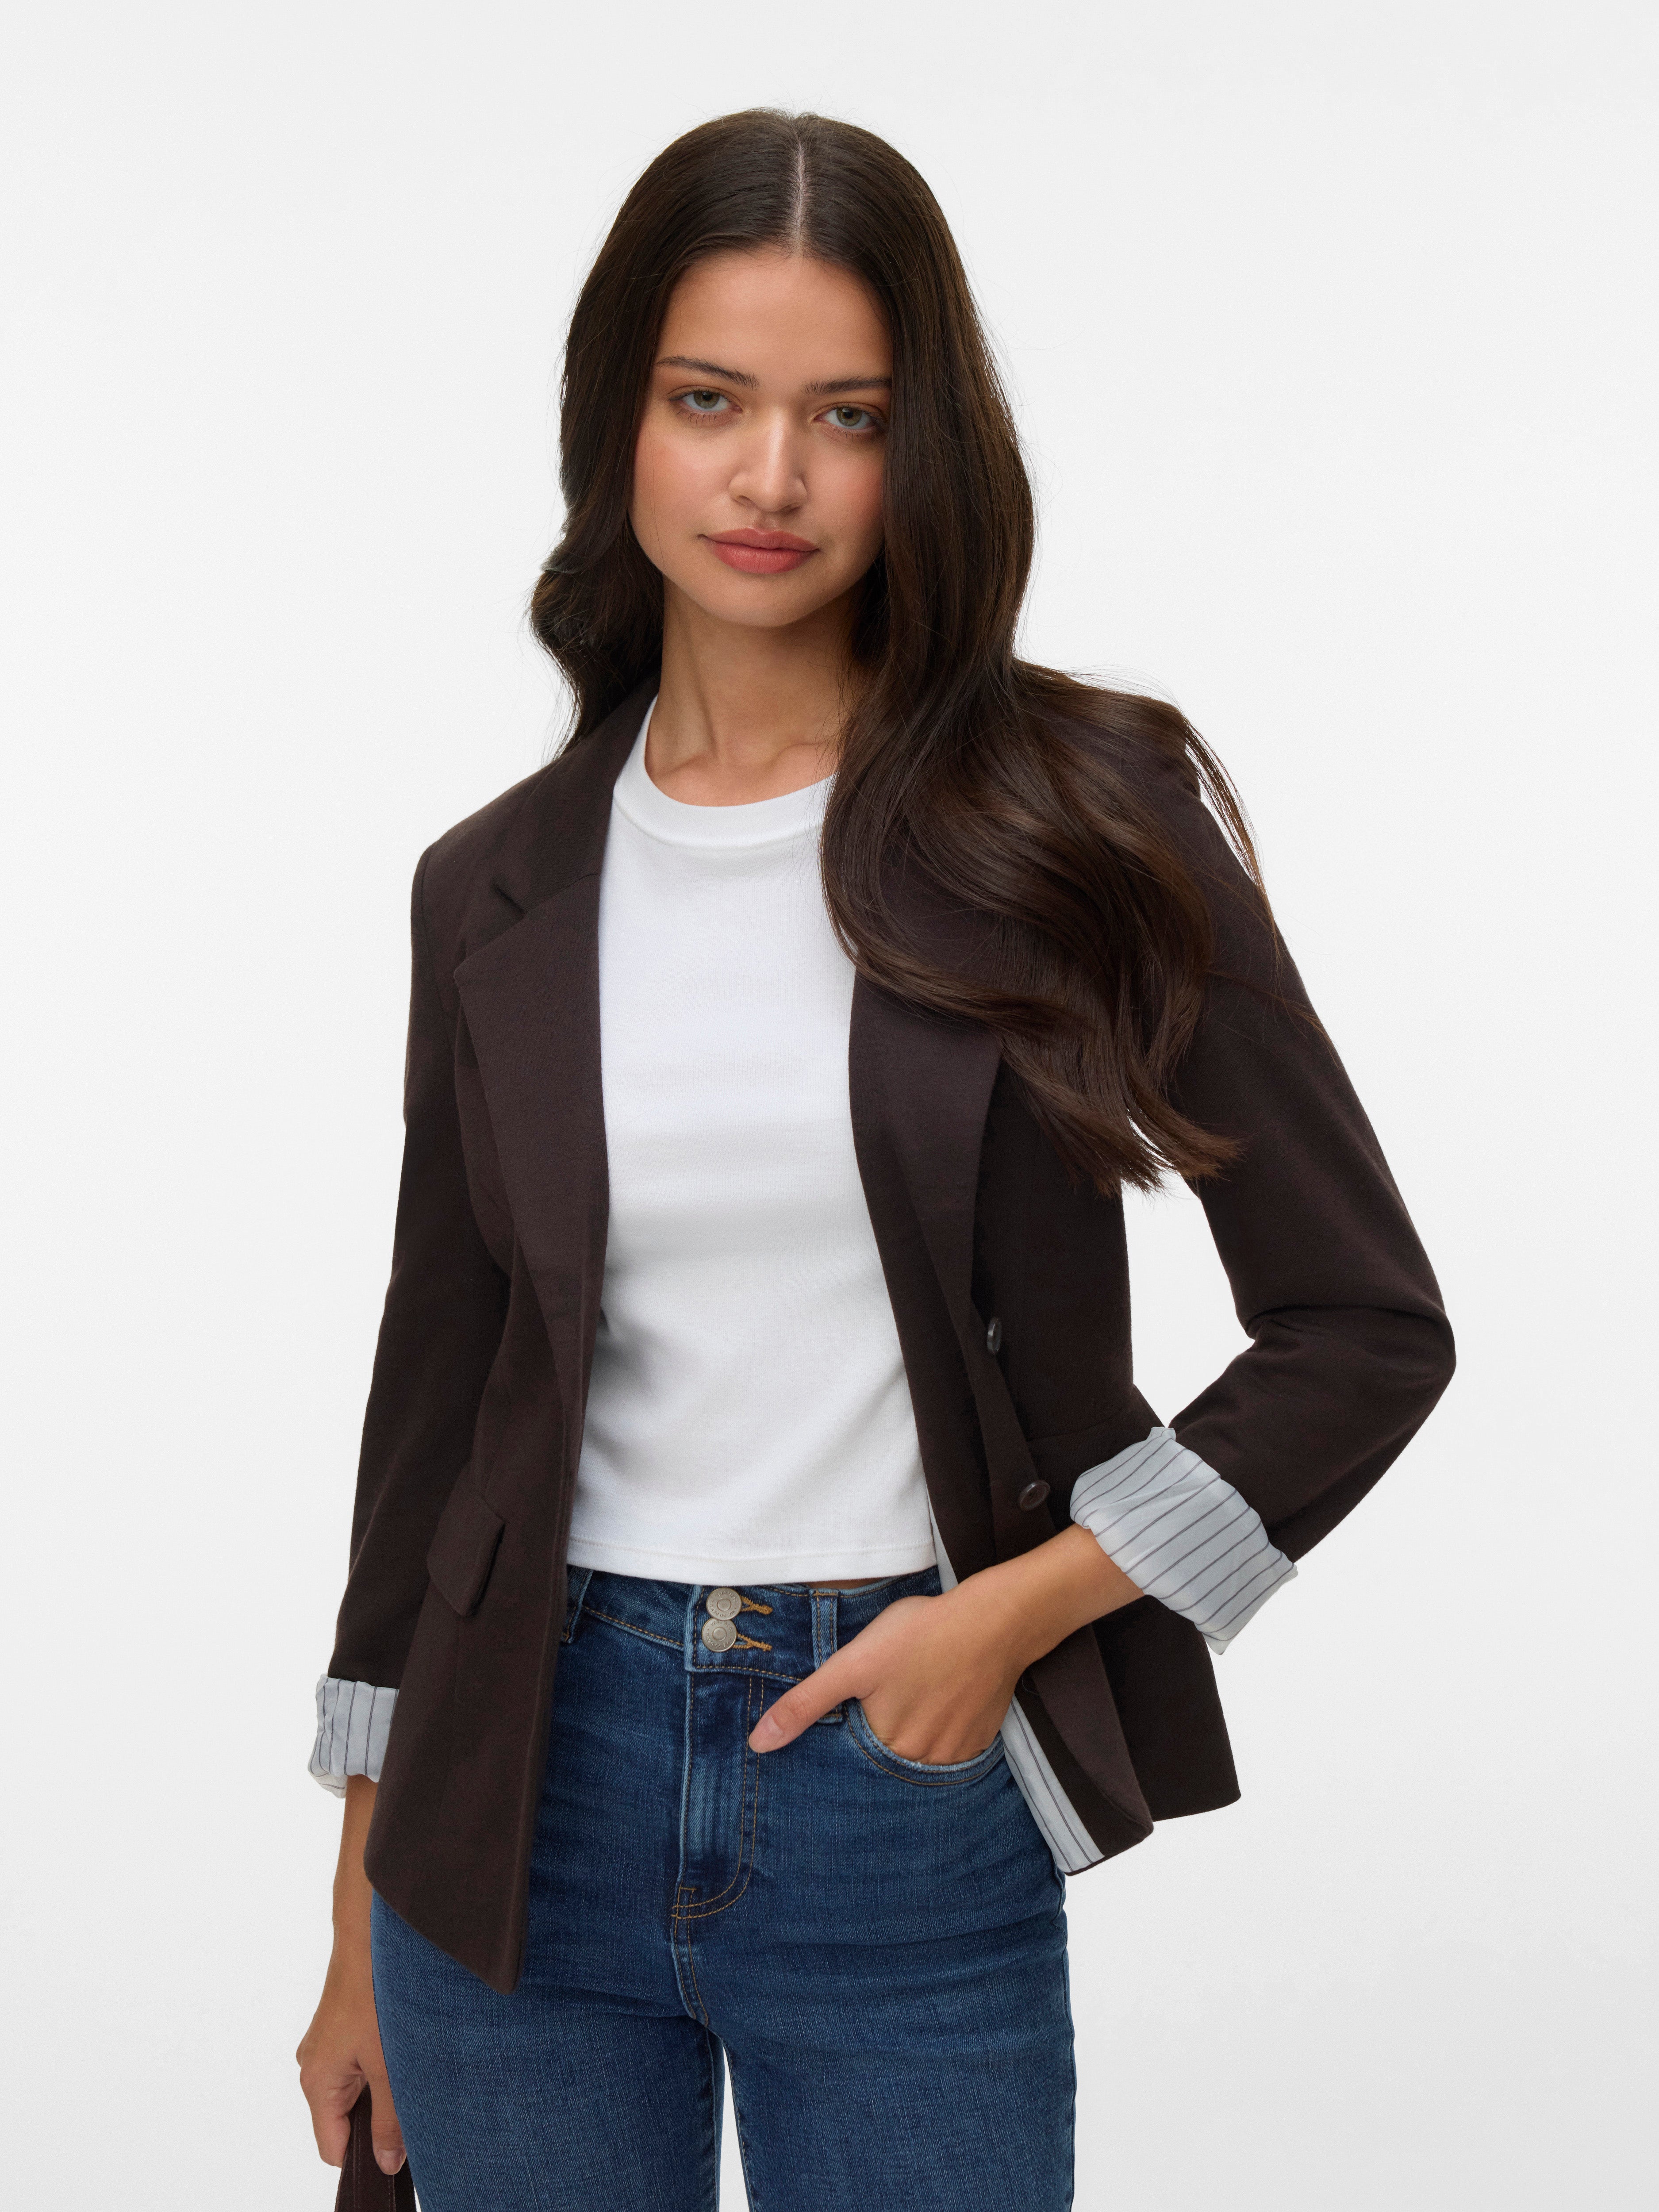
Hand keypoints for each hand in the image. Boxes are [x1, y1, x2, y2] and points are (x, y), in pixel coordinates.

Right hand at [297, 1777, 405, 2175]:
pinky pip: (367, 2058)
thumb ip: (393, 2120)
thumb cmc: (375, 1987)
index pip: (333, 2147)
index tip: (400, 2155)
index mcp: (316, 2082)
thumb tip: (390, 2161)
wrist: (376, 1925)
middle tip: (418, 2103)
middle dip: (382, 2119)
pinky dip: (389, 2057)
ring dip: (390, 2083)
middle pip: (348, 2118)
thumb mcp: (393, 2065)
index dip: (366, 2155)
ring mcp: (331, 2041)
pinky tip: (413, 2040)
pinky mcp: (347, 2020)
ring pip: (362, 2085)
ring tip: (417, 2062)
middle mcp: (316, 2063)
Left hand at [748, 1525, 1141, 1762]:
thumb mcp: (853, 1663)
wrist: (995, 1621)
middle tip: (886, 1694)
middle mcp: (922, 1762)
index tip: (852, 1710)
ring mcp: (955, 1754)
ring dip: (910, 1732)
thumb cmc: (921, 1634)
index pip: (852, 1759)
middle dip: (877, 1733)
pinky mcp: (979, 1740)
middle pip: (885, 1757)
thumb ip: (806, 1704)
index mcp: (887, 1747)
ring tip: (912, 1693)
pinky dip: (939, 1728)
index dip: (847, 1734)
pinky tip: (938, 1698)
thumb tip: (759, 1745)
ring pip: (917, 1753)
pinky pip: (948, 1747)